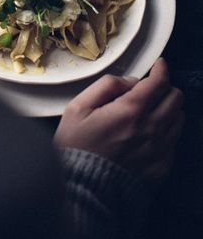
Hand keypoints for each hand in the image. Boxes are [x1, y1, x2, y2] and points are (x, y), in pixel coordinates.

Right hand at [54, 58, 183, 184]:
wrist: (82, 190)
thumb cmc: (76, 146)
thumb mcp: (78, 108)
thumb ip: (105, 86)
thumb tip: (129, 81)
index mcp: (130, 111)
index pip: (159, 82)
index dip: (161, 69)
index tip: (159, 64)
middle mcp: (151, 129)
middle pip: (176, 99)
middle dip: (167, 87)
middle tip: (154, 88)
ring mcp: (159, 151)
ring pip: (179, 119)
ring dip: (169, 109)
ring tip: (153, 110)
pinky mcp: (162, 169)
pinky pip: (174, 143)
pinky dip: (167, 132)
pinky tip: (150, 134)